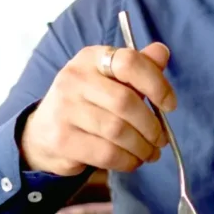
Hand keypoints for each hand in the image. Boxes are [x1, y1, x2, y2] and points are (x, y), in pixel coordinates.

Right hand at [20, 43, 176, 175]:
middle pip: (126, 102)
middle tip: (161, 139)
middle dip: (151, 126)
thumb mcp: (112, 80)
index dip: (157, 84)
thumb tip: (162, 52)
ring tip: (150, 152)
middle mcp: (74, 78)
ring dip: (142, 147)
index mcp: (91, 58)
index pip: (129, 62)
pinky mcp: (61, 139)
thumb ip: (140, 67)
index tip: (170, 105)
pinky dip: (127, 161)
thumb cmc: (88, 102)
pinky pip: (106, 153)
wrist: (43, 133)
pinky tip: (132, 161)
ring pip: (118, 131)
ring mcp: (64, 109)